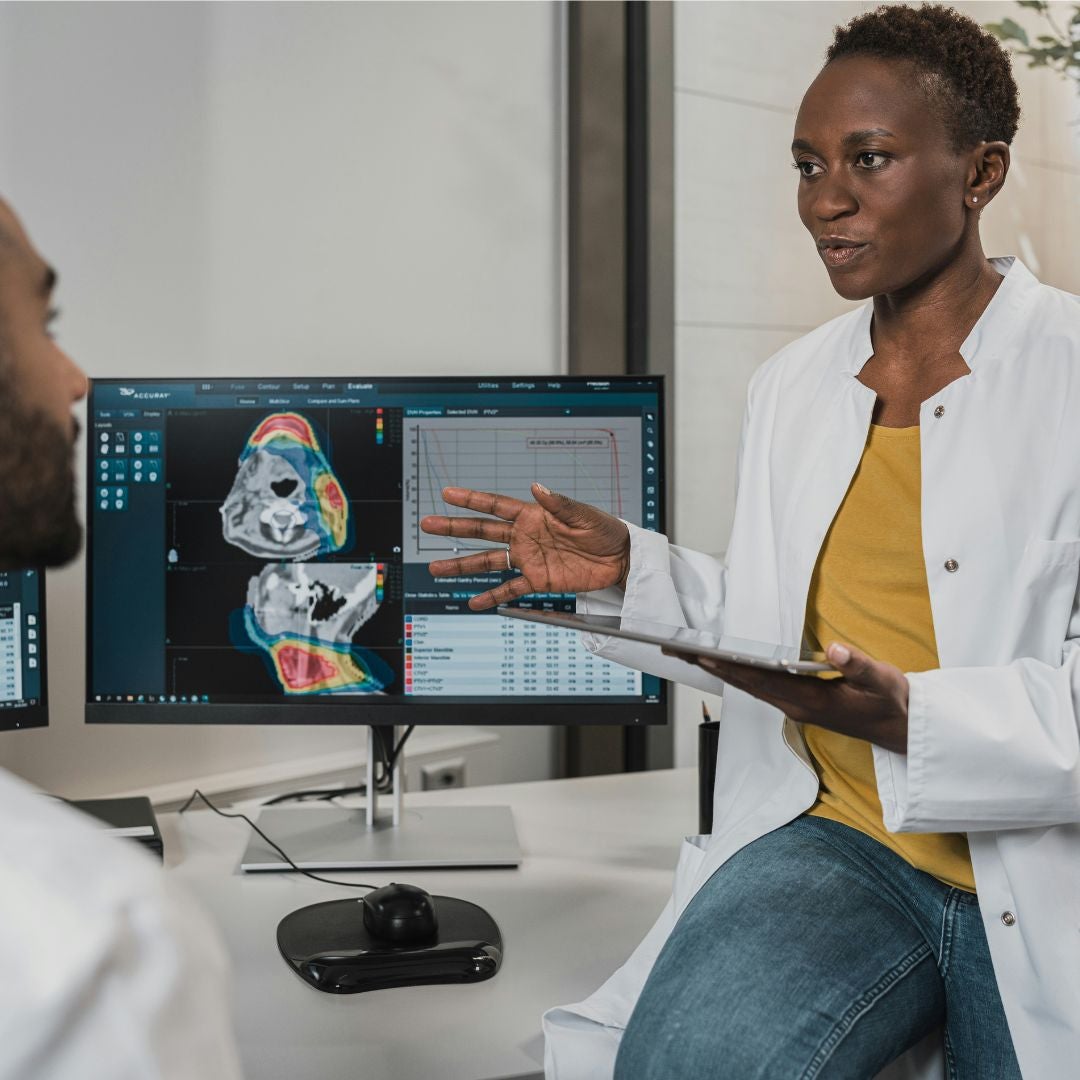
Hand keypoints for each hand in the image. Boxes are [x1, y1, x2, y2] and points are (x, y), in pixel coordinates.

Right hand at [420, 483, 630, 610]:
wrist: (621, 559)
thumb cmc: (605, 530)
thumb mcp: (584, 515)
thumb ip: (559, 504)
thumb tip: (537, 487)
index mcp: (533, 515)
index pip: (495, 505)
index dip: (471, 499)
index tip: (447, 494)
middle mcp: (525, 536)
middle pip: (483, 532)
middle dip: (454, 529)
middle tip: (428, 525)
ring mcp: (529, 559)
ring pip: (489, 561)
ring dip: (463, 565)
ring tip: (437, 569)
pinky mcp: (539, 580)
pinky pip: (510, 588)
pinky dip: (492, 596)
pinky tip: (474, 602)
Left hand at [663, 641, 909, 753]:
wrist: (902, 729)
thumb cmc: (892, 702)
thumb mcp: (883, 681)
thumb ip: (859, 665)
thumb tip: (835, 650)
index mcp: (809, 700)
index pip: (760, 679)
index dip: (729, 666)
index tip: (700, 655)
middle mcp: (795, 706)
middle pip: (744, 683)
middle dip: (709, 666)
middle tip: (676, 651)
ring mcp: (795, 707)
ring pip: (748, 686)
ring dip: (719, 670)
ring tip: (689, 655)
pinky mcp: (799, 704)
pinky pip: (760, 688)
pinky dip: (738, 674)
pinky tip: (724, 665)